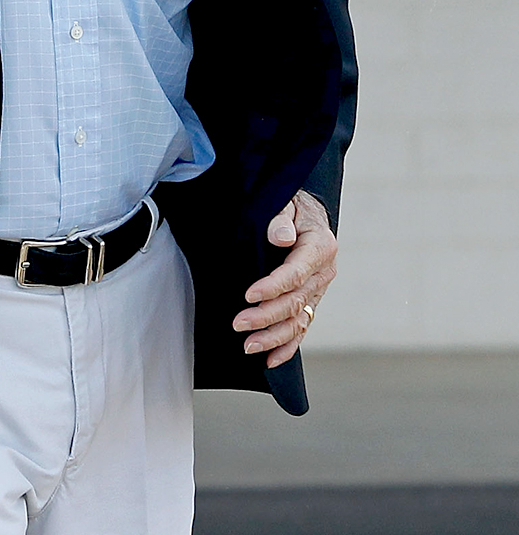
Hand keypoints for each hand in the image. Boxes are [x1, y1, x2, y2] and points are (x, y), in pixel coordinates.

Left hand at [234, 190, 336, 368]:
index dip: (273, 287)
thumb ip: (281, 218)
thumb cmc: (290, 204)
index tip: (249, 295)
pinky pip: (302, 327)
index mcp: (320, 247)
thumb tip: (281, 237)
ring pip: (299, 320)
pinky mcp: (310, 300)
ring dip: (274, 337)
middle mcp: (323, 272)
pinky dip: (288, 346)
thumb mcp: (287, 201)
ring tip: (248, 346)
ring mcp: (318, 290)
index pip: (296, 273)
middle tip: (239, 324)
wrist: (304, 211)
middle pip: (295, 301)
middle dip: (266, 316)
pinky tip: (270, 360)